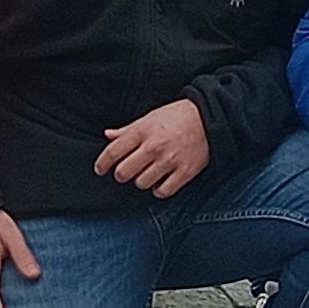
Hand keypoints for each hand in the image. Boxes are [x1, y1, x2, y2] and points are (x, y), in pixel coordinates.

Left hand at [94, 98, 214, 197]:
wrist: (209, 117)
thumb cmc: (176, 116)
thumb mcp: (149, 117)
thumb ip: (127, 130)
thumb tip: (108, 135)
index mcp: (142, 131)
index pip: (112, 152)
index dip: (102, 163)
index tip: (99, 169)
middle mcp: (154, 147)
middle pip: (124, 172)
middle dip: (121, 174)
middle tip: (125, 172)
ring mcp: (170, 161)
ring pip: (142, 183)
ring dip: (141, 181)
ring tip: (147, 173)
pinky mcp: (185, 172)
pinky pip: (163, 191)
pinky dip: (159, 190)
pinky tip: (160, 182)